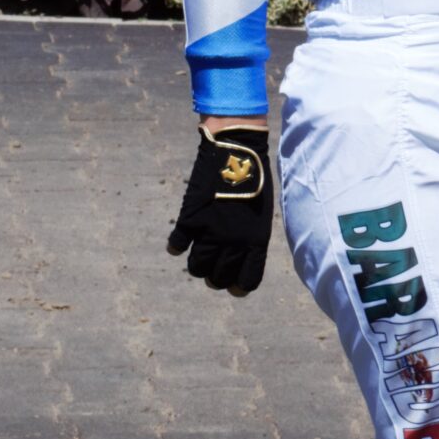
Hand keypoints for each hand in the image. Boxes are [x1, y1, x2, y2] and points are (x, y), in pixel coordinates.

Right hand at [167, 123, 274, 294]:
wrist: (235, 151)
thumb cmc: (255, 178)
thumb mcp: (261, 212)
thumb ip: (252, 237)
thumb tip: (241, 256)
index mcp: (256, 241)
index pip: (247, 281)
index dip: (239, 287)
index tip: (234, 286)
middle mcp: (233, 242)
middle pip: (218, 278)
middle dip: (215, 278)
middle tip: (213, 268)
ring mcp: (210, 232)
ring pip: (196, 268)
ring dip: (197, 264)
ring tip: (200, 253)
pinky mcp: (190, 220)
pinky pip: (177, 246)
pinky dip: (176, 246)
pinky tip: (181, 241)